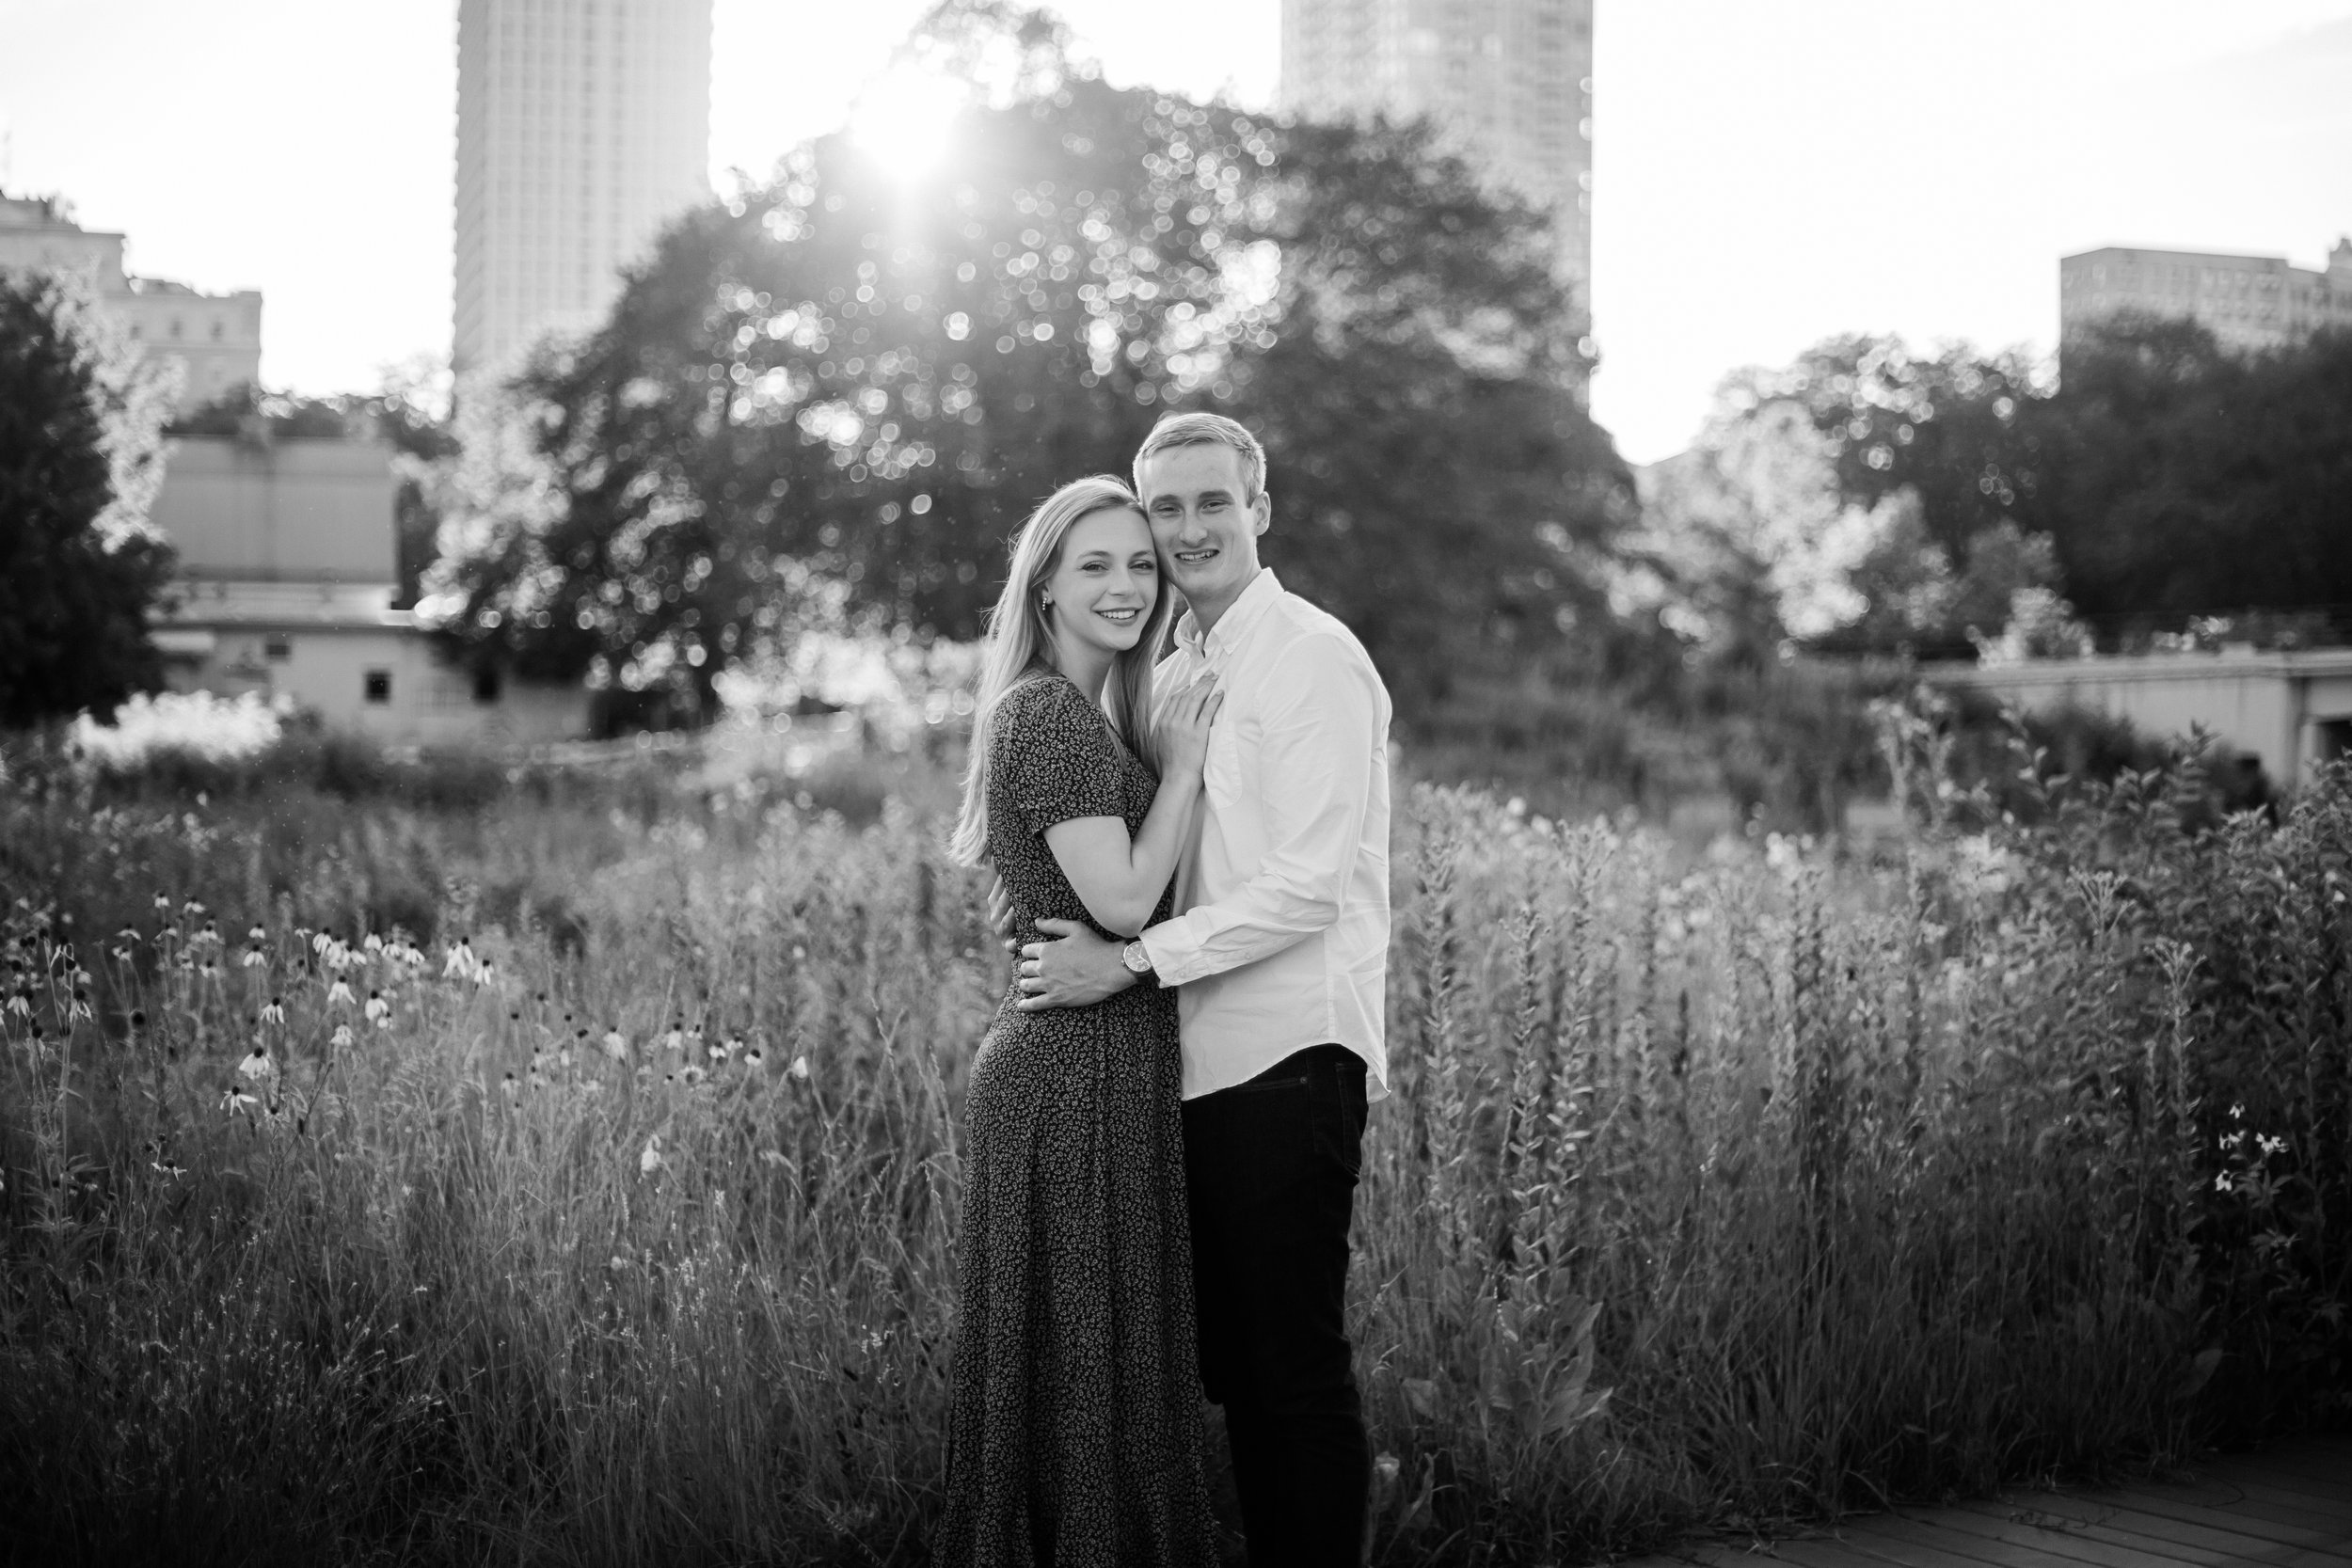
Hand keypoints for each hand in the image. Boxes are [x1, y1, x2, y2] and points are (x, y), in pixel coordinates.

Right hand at [985, 874, 1016, 952]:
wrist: (1018, 938)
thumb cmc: (1015, 910)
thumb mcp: (1009, 892)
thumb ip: (1002, 874)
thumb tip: (995, 853)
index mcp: (994, 900)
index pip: (1000, 887)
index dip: (1007, 880)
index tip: (1018, 870)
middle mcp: (995, 915)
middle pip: (1003, 903)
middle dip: (1011, 895)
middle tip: (1023, 886)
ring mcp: (1000, 930)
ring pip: (1006, 922)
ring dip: (1012, 916)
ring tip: (1019, 908)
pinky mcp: (1008, 945)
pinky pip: (1012, 944)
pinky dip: (1016, 942)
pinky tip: (1021, 939)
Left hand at [1015, 918, 1135, 1009]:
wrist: (1111, 968)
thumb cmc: (1096, 946)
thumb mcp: (1076, 929)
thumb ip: (1054, 925)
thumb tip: (1037, 921)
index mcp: (1047, 949)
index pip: (1027, 950)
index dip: (1028, 951)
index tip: (1031, 954)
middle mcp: (1044, 967)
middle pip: (1024, 968)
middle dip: (1026, 968)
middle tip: (1030, 970)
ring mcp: (1049, 984)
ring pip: (1026, 985)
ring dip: (1025, 984)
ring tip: (1026, 985)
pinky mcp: (1056, 999)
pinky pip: (1035, 1004)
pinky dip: (1026, 1005)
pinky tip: (1021, 1006)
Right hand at [1159, 670, 1223, 777]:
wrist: (1177, 778)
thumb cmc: (1170, 766)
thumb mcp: (1159, 744)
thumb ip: (1163, 731)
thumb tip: (1169, 724)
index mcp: (1163, 723)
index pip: (1174, 700)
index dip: (1185, 690)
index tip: (1193, 684)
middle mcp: (1173, 722)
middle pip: (1186, 696)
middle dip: (1198, 683)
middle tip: (1208, 674)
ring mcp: (1185, 726)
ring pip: (1196, 700)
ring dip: (1206, 687)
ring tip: (1215, 679)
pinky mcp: (1198, 732)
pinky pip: (1207, 711)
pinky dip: (1214, 700)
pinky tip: (1220, 693)